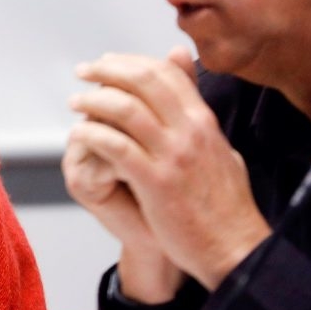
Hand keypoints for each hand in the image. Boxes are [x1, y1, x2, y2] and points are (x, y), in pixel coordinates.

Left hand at [68, 48, 268, 290]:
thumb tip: (185, 67)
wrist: (235, 247)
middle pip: (144, 80)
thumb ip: (198, 109)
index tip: (107, 62)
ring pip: (126, 109)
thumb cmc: (225, 205)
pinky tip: (79, 135)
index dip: (130, 62)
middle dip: (107, 70)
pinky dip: (92, 135)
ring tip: (76, 102)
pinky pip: (116, 147)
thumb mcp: (219, 147)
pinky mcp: (156, 183)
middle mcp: (191, 131)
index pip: (166, 72)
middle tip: (83, 72)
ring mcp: (173, 156)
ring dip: (93, 101)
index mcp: (204, 121)